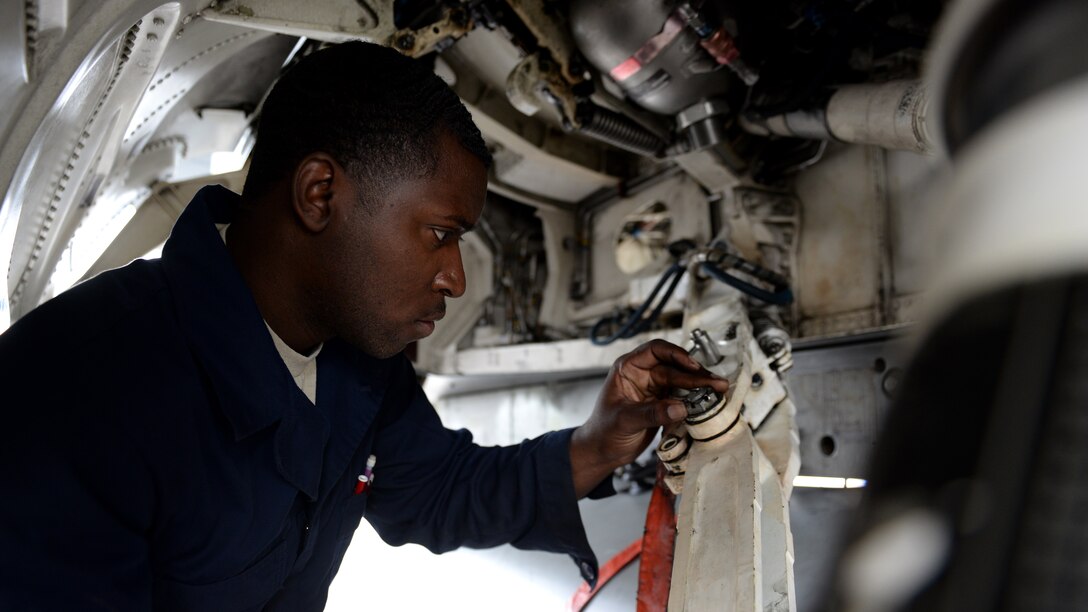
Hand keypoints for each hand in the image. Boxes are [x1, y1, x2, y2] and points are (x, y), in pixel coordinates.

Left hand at [569, 339, 729, 496]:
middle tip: (716, 383)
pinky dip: (696, 400)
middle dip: (696, 375)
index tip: (693, 366)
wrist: (602, 451)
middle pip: (675, 368)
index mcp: (628, 368)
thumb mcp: (624, 421)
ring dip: (700, 386)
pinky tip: (709, 402)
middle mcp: (643, 374)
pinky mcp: (663, 403)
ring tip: (720, 390)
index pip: (655, 350)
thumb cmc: (603, 431)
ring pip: (682, 382)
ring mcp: (654, 388)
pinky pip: (683, 397)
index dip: (676, 355)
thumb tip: (679, 409)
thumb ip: (651, 414)